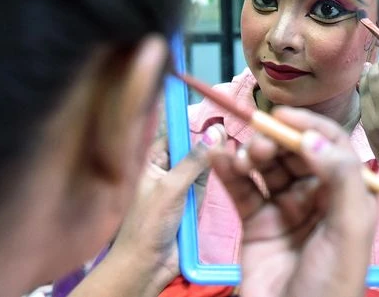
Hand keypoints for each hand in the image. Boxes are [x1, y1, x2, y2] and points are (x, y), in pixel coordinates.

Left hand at [103, 124, 223, 293]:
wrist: (147, 266)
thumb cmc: (148, 226)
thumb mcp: (171, 188)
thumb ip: (194, 161)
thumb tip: (215, 132)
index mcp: (149, 162)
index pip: (172, 134)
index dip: (192, 123)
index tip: (214, 113)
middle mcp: (164, 170)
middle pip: (190, 148)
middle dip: (207, 142)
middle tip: (227, 132)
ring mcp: (178, 187)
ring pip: (200, 165)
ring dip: (213, 161)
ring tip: (231, 150)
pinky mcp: (191, 202)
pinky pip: (205, 184)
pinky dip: (214, 180)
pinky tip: (227, 170)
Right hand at [208, 107, 377, 296]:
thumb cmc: (332, 284)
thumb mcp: (348, 231)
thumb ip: (339, 180)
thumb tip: (313, 138)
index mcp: (348, 196)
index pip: (331, 146)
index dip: (309, 126)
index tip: (282, 115)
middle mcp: (318, 198)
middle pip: (296, 153)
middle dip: (277, 141)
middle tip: (259, 143)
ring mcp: (286, 210)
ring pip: (268, 167)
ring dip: (253, 154)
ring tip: (242, 156)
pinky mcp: (258, 224)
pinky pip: (243, 190)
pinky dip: (230, 171)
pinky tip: (219, 157)